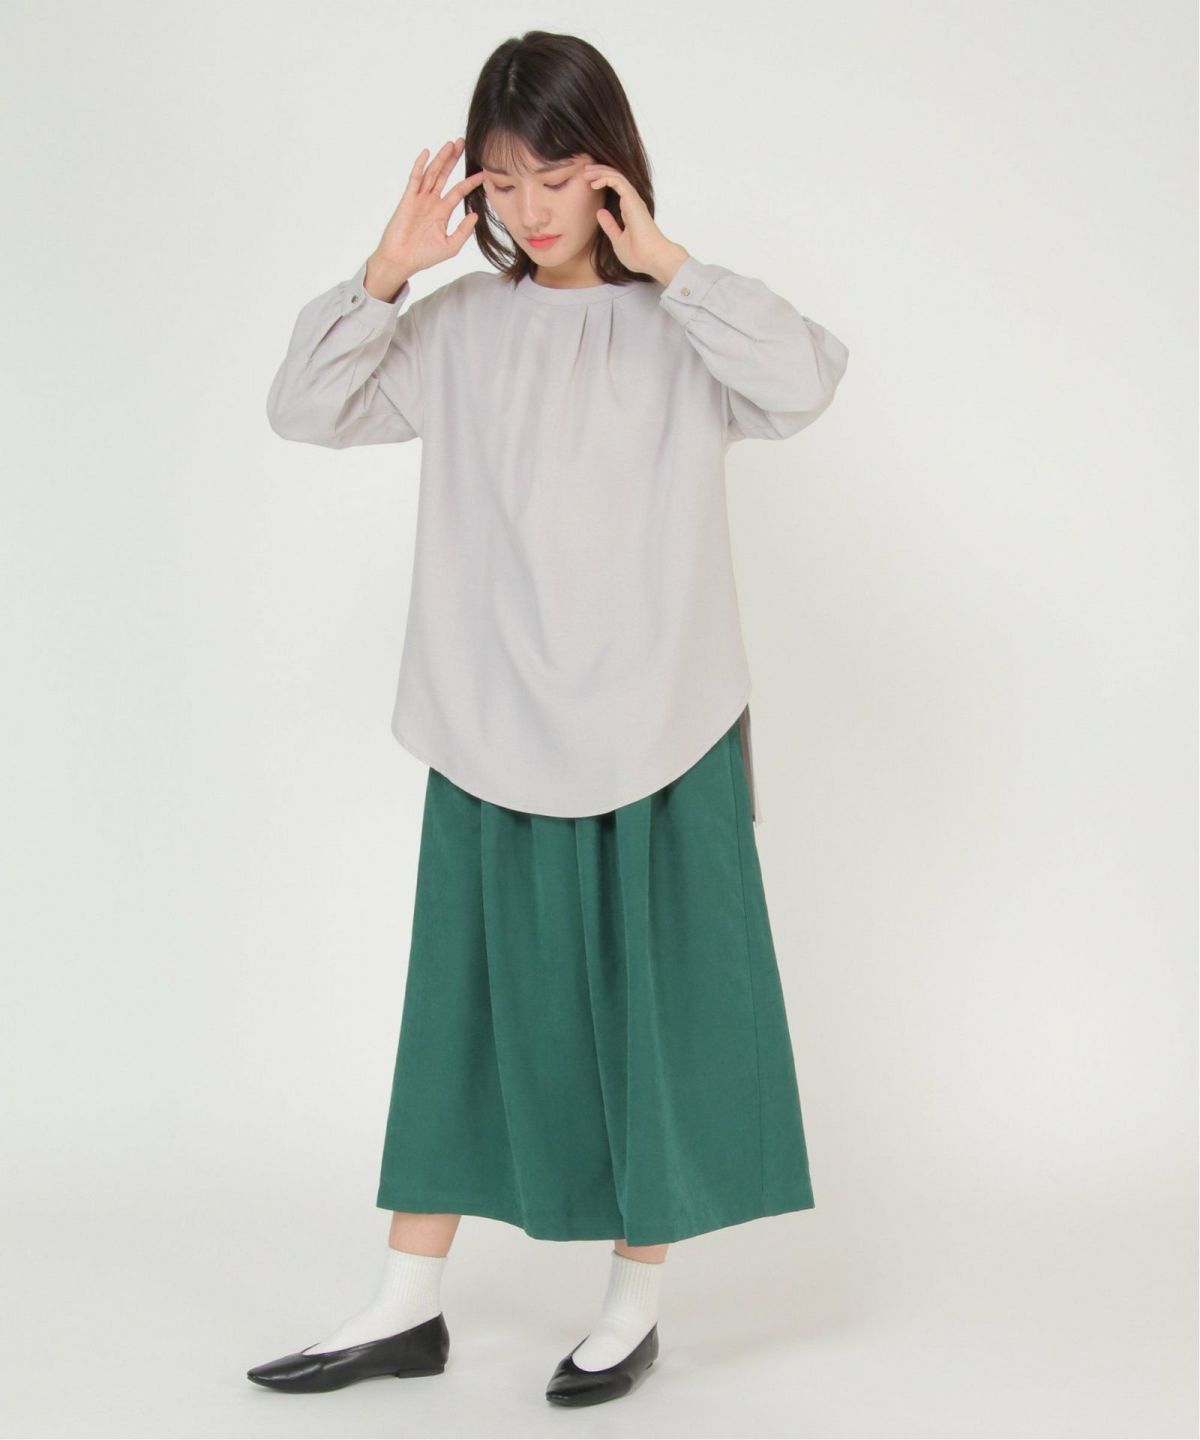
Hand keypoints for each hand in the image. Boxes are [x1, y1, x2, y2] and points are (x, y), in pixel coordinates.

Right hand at [372, 139, 484, 279]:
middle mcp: (431, 201)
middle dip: (453, 159)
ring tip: (451, 143)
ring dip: (441, 158)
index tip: (483, 172)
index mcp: (442, 212)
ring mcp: (419, 198)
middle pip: (445, 175)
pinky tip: (427, 153)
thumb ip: (463, 231)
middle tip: (463, 142)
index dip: (471, 182)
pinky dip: (420, 166)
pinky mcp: (408, 199)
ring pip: (432, 173)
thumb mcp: (450, 246)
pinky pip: (415, 179)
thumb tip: (475, 215)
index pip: (459, 191)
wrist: (401, 261)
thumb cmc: (424, 256)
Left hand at [583, 164, 687, 283]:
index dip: (602, 181)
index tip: (588, 182)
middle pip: (615, 178)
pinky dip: (605, 178)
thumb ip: (609, 225)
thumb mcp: (617, 239)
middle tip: (584, 171)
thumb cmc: (638, 255)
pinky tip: (594, 183)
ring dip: (600, 172)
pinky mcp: (633, 200)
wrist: (651, 259)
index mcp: (629, 210)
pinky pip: (618, 182)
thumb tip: (600, 212)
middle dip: (599, 172)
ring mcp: (633, 200)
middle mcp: (632, 202)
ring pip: (616, 176)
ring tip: (586, 173)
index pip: (616, 188)